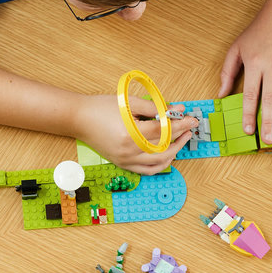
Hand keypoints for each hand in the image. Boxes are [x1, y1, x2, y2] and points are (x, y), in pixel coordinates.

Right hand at [74, 94, 197, 173]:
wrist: (79, 119)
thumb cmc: (101, 107)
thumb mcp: (129, 102)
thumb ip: (155, 107)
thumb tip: (176, 110)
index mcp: (131, 133)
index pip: (163, 131)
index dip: (180, 124)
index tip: (191, 119)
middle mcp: (129, 151)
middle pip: (164, 149)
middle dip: (180, 139)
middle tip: (189, 129)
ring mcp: (125, 160)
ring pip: (158, 163)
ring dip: (173, 153)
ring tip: (180, 141)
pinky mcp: (122, 164)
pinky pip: (147, 170)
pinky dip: (160, 164)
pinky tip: (166, 154)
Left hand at [218, 12, 271, 144]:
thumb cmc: (257, 33)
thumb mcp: (236, 49)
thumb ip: (227, 72)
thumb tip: (221, 95)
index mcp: (255, 63)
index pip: (251, 94)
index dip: (249, 114)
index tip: (248, 130)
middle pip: (271, 99)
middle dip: (269, 121)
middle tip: (268, 140)